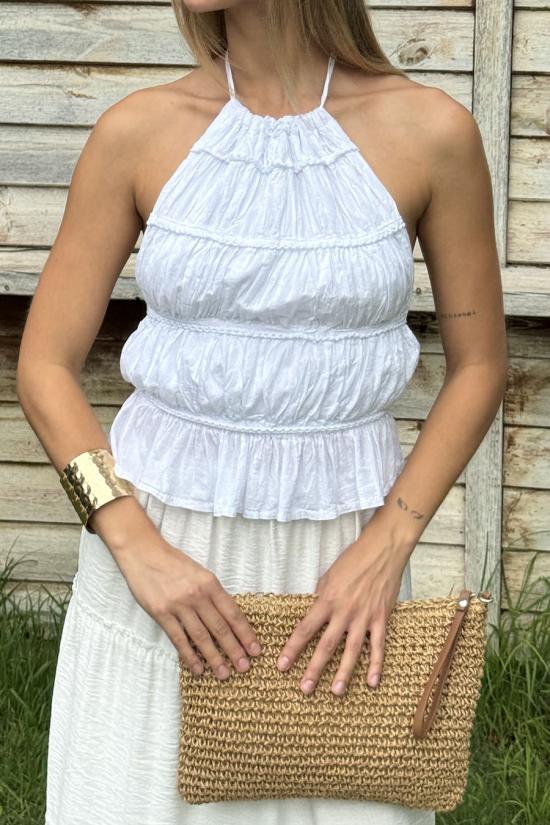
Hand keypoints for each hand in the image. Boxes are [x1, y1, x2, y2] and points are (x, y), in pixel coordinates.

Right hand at [111, 531, 262, 678]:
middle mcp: (197, 596)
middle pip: (220, 628)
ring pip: (201, 637)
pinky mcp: (161, 614)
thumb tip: (228, 618)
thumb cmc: (173, 563)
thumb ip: (213, 594)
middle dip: (234, 650)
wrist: (144, 553)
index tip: (255, 649)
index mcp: (210, 584)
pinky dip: (189, 656)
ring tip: (224, 674)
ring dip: (214, 658)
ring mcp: (179, 606)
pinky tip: (197, 668)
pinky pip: (179, 639)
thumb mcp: (200, 573)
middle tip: (245, 668)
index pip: (233, 613)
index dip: (245, 633)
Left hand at [275, 520, 411, 695]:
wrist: (382, 551)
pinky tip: (371, 682)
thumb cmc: (353, 560)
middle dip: (314, 669)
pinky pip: (378, 646)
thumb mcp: (328, 576)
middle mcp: (344, 611)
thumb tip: (313, 614)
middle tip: (304, 689)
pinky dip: (376, 665)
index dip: (293, 648)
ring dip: (343, 673)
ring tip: (335, 692)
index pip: (305, 629)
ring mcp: (364, 617)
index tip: (282, 665)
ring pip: (352, 651)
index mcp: (327, 600)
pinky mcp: (381, 619)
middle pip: (326, 646)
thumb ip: (321, 598)